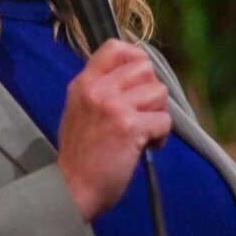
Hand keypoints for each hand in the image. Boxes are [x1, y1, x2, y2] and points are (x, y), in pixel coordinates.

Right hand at [57, 40, 172, 220]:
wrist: (71, 188)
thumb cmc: (79, 155)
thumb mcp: (78, 110)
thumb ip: (99, 91)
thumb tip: (132, 78)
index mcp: (83, 83)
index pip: (114, 47)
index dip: (135, 58)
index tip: (138, 81)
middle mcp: (97, 89)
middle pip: (144, 68)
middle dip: (151, 91)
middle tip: (143, 113)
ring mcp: (114, 106)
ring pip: (158, 92)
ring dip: (158, 114)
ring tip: (144, 133)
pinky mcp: (130, 127)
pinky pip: (164, 120)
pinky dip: (161, 136)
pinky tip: (148, 147)